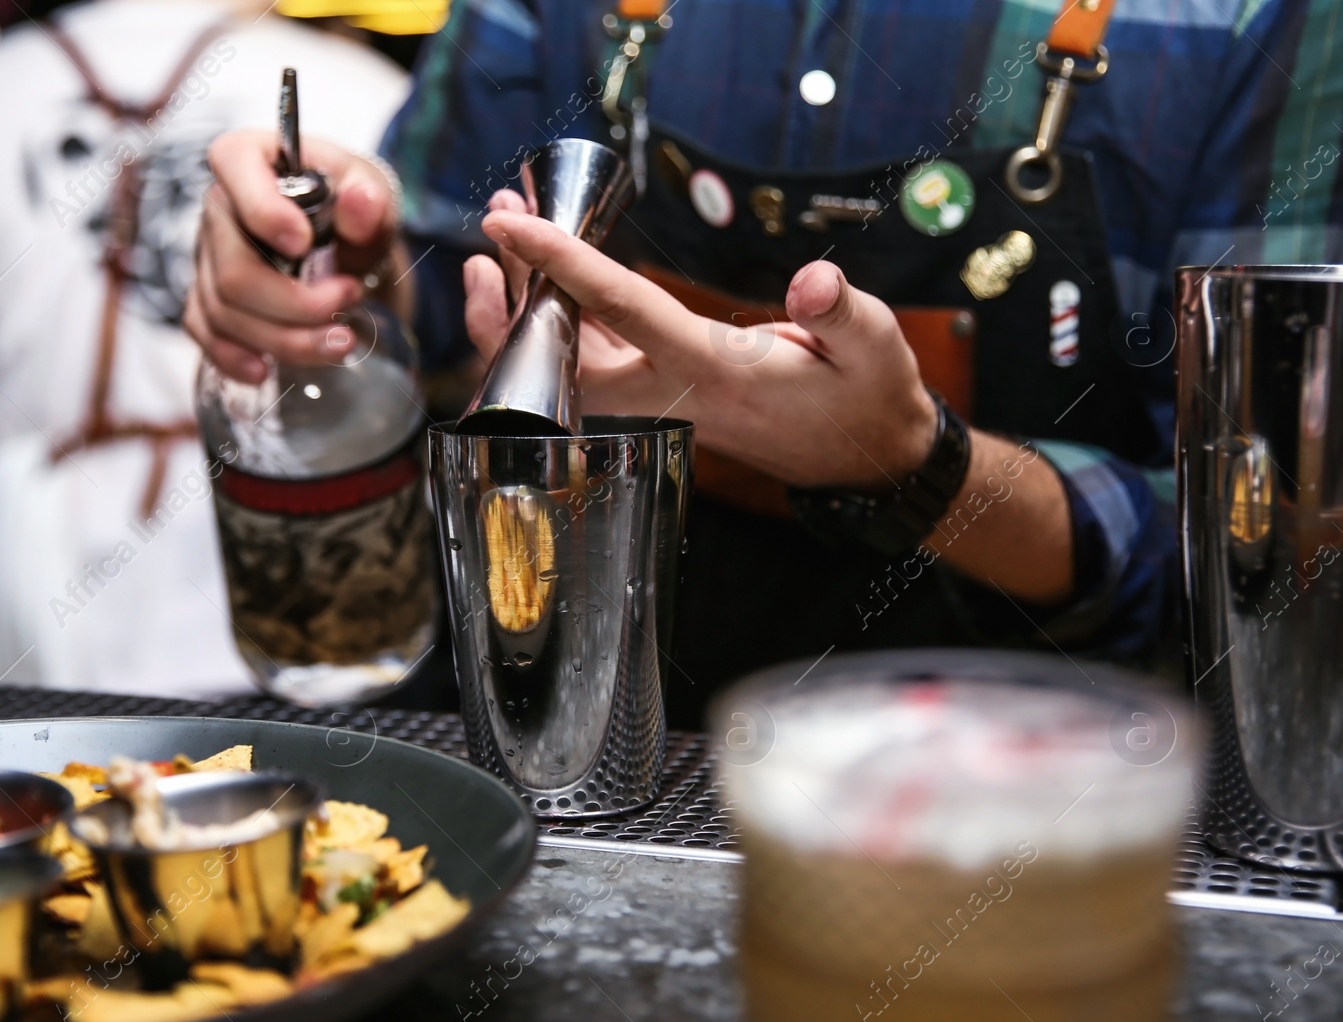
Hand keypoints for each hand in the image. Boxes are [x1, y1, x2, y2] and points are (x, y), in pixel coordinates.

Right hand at [185, 130, 399, 381]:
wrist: (348, 244)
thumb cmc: (351, 206)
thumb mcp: (372, 192)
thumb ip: (369, 197)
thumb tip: (363, 202)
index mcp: (250, 158)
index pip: (232, 166)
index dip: (263, 211)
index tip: (305, 244)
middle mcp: (219, 207)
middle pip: (232, 269)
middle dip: (294, 302)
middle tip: (349, 301)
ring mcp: (208, 256)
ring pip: (224, 311)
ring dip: (285, 339)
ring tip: (341, 343)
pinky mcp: (210, 297)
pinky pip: (206, 333)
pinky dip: (234, 357)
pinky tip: (266, 371)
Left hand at [462, 205, 936, 489]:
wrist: (867, 457)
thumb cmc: (866, 396)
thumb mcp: (873, 346)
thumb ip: (839, 311)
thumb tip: (814, 281)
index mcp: (713, 370)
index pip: (622, 308)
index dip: (563, 263)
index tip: (511, 223)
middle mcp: (671, 391)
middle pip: (562, 353)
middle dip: (514, 295)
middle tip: (493, 222)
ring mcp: (661, 399)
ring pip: (566, 363)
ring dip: (523, 310)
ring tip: (492, 249)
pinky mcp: (664, 394)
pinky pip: (591, 361)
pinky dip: (558, 320)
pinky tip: (539, 280)